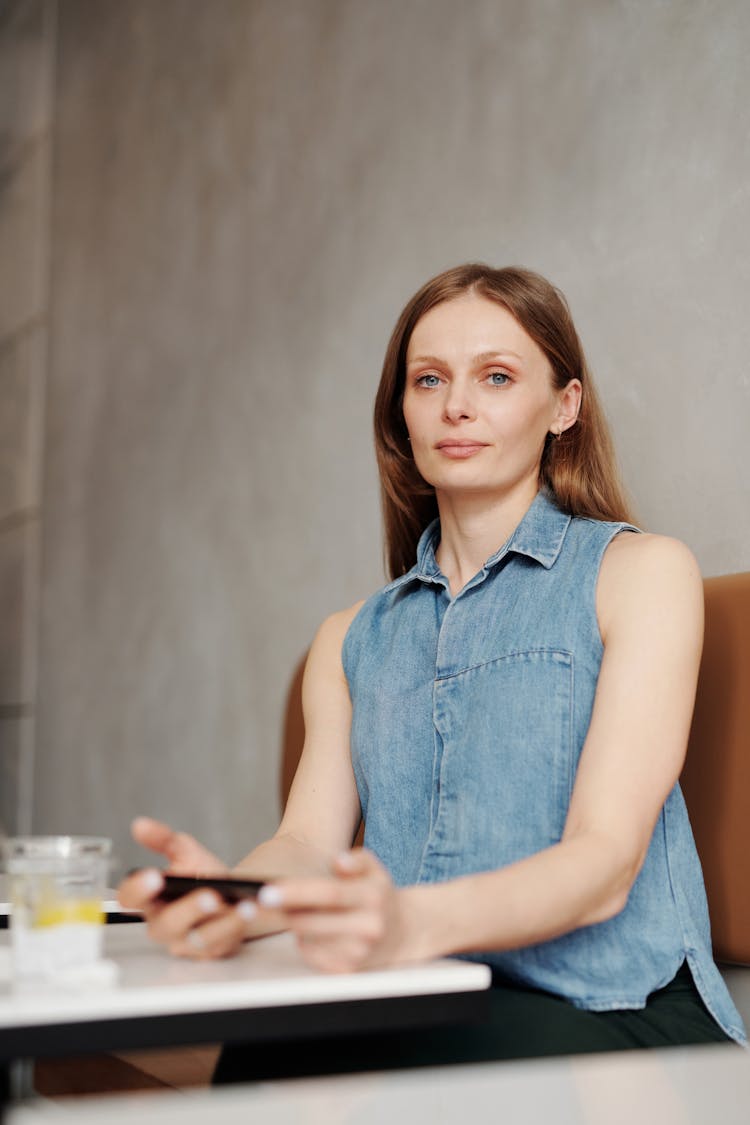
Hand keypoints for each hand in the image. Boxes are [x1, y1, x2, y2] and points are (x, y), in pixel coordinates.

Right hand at [117, 816, 253, 959]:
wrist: (230, 890)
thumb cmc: (201, 873)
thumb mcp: (184, 851)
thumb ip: (162, 839)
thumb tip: (140, 825)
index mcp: (151, 900)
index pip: (130, 899)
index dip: (137, 889)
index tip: (153, 875)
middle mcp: (164, 925)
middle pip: (166, 926)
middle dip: (188, 910)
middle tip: (208, 895)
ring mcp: (187, 942)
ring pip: (198, 940)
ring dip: (220, 923)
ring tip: (238, 905)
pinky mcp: (211, 950)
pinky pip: (222, 945)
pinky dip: (237, 927)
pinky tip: (248, 910)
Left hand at [257, 848, 410, 972]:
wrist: (405, 932)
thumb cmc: (380, 896)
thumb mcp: (375, 869)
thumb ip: (357, 860)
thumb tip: (338, 862)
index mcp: (373, 897)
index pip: (329, 894)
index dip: (296, 893)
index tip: (266, 891)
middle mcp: (369, 927)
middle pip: (312, 921)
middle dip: (281, 911)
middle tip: (257, 902)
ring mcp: (359, 953)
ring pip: (308, 939)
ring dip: (294, 925)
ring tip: (297, 912)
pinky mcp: (349, 971)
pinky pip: (312, 956)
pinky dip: (304, 942)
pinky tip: (313, 932)